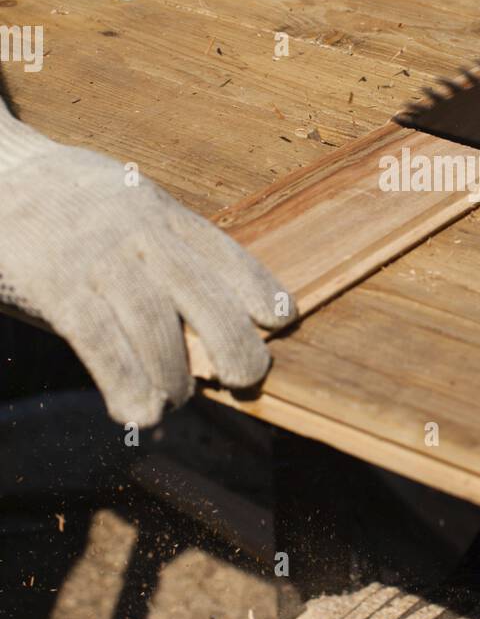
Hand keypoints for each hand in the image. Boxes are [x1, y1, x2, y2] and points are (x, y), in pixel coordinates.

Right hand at [0, 113, 292, 427]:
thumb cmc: (60, 204)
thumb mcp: (122, 205)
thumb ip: (156, 248)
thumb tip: (195, 319)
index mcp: (160, 212)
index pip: (225, 252)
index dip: (258, 288)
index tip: (283, 318)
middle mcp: (139, 234)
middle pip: (204, 297)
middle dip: (235, 345)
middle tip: (246, 378)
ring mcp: (99, 260)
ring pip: (157, 330)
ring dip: (174, 377)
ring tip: (174, 400)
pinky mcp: (57, 286)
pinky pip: (103, 345)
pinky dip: (126, 384)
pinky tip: (138, 414)